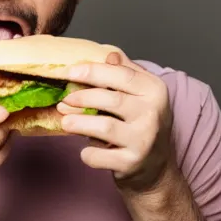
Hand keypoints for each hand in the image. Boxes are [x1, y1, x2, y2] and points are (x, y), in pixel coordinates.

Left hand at [57, 50, 174, 193]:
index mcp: (154, 90)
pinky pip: (101, 156)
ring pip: (104, 127)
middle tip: (64, 100)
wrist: (156, 166)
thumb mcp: (141, 93)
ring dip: (79, 123)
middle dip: (82, 98)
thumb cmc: (142, 122)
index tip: (69, 71)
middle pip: (111, 99)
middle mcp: (153, 114)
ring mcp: (144, 140)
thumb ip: (124, 73)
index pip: (121, 75)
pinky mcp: (132, 163)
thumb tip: (107, 54)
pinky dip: (88, 152)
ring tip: (66, 122)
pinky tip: (85, 148)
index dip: (92, 71)